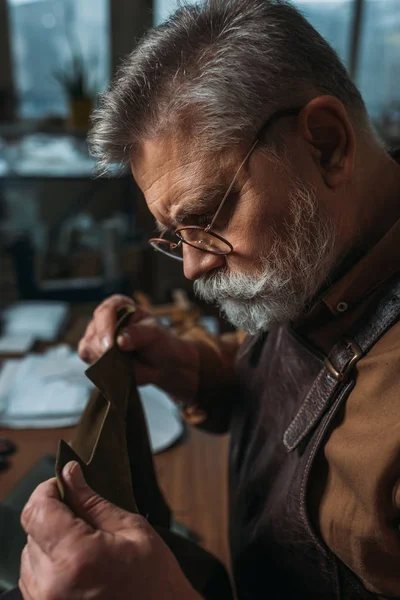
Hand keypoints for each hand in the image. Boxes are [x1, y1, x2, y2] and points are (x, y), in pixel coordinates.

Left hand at [20, 461, 201, 599]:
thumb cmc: (155, 579)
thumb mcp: (131, 529)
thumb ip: (93, 501)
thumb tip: (70, 473)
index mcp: (75, 556)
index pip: (37, 510)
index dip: (48, 489)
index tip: (64, 482)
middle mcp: (52, 583)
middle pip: (32, 530)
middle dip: (54, 514)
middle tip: (84, 513)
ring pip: (29, 553)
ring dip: (49, 540)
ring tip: (83, 542)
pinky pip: (33, 577)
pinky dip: (49, 563)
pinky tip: (77, 562)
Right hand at [78, 295, 198, 396]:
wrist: (161, 363)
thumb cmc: (159, 341)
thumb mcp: (154, 333)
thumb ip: (138, 334)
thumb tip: (120, 341)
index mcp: (120, 305)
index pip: (107, 310)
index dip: (106, 327)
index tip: (110, 345)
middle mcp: (105, 318)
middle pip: (94, 330)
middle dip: (103, 347)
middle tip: (116, 359)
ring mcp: (97, 336)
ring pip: (88, 346)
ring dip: (102, 358)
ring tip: (121, 364)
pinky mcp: (94, 352)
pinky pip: (87, 358)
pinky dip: (98, 365)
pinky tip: (112, 368)